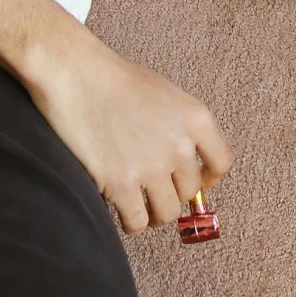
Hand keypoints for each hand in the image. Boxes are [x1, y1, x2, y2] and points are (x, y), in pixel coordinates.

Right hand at [24, 27, 233, 233]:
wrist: (74, 74)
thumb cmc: (113, 79)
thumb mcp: (164, 94)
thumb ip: (181, 127)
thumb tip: (185, 163)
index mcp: (195, 118)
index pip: (221, 163)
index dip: (208, 178)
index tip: (194, 181)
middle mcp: (179, 145)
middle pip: (189, 191)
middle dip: (171, 192)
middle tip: (152, 188)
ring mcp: (151, 167)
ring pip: (167, 213)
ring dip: (154, 213)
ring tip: (138, 204)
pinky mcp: (121, 184)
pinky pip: (137, 221)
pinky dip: (131, 222)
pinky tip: (120, 209)